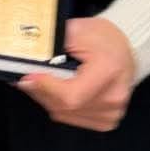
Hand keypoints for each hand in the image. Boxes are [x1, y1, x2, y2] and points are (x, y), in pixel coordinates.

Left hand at [17, 16, 135, 131]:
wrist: (121, 49)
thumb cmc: (102, 39)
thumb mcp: (76, 30)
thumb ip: (51, 45)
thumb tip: (28, 59)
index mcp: (109, 70)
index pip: (71, 95)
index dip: (44, 87)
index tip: (29, 76)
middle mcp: (113, 94)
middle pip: (64, 106)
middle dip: (41, 90)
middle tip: (32, 75)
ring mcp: (111, 111)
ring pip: (63, 114)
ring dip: (48, 98)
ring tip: (48, 80)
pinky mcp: (106, 120)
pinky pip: (70, 118)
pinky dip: (59, 105)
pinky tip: (61, 90)